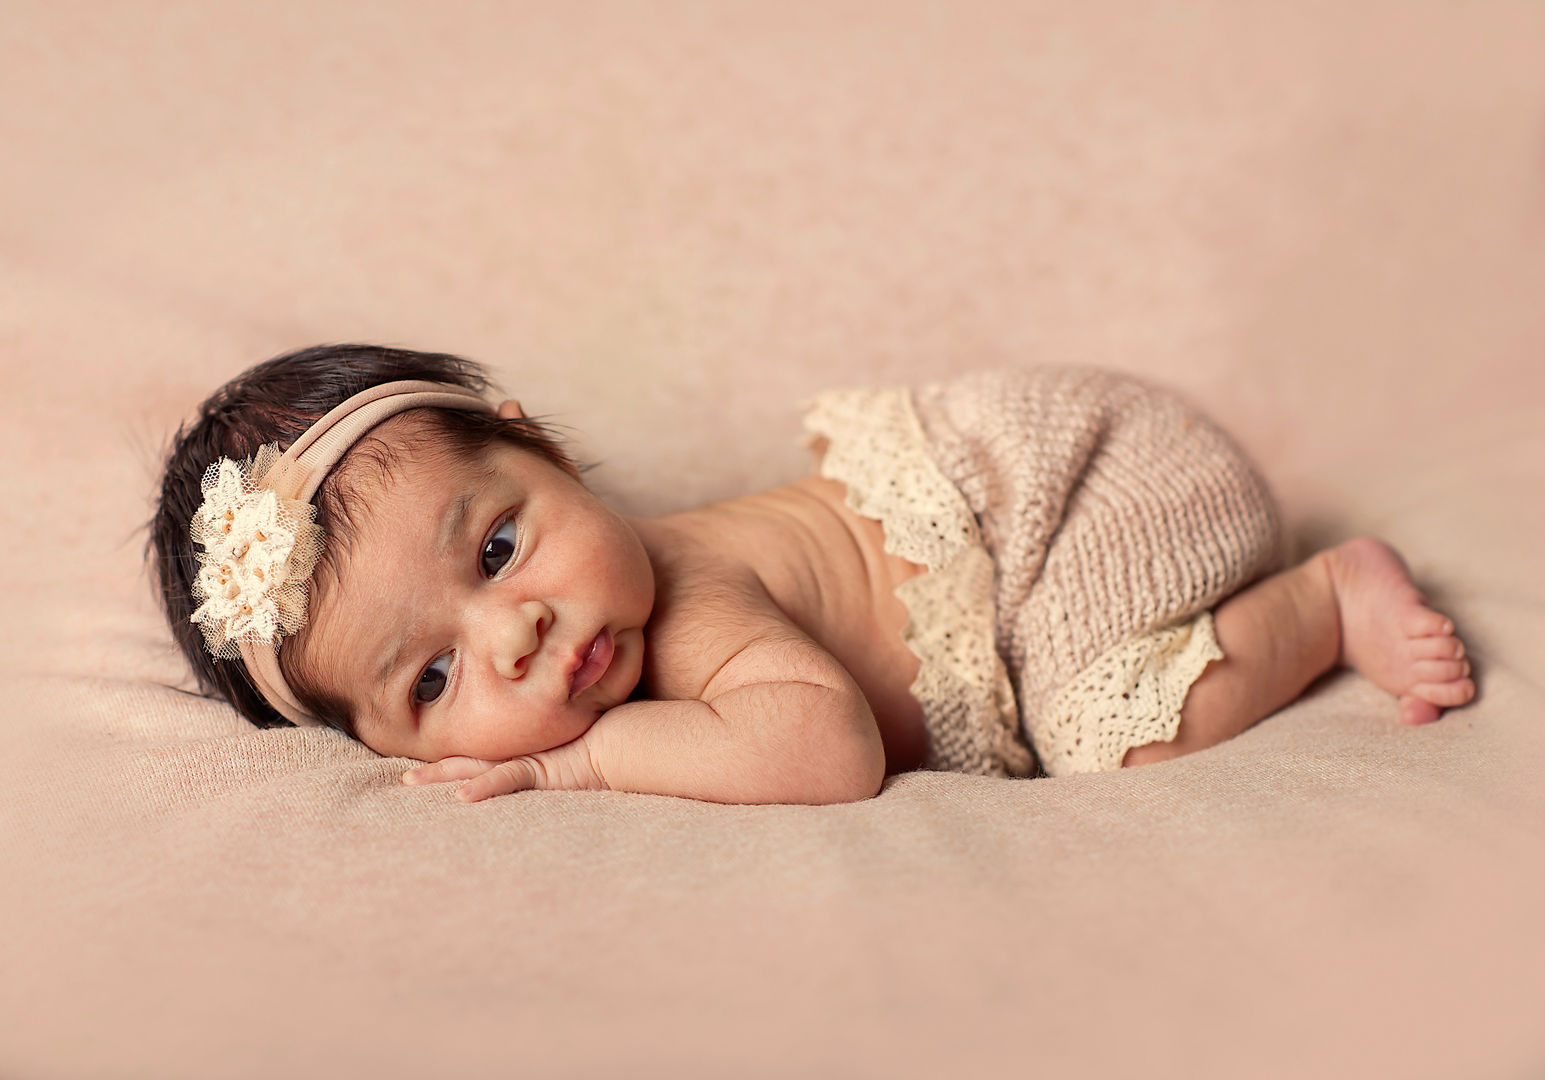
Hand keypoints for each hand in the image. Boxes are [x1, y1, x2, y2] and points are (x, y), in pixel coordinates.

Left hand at [401, 733, 606, 801]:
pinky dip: (484, 788)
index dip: (454, 761)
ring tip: (410, 782)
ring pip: (475, 767)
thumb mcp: (574, 757)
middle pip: (468, 759)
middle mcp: (519, 754)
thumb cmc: (607, 747)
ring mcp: (528, 760)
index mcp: (524, 753)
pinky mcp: (541, 770)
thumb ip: (558, 759)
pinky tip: (462, 797)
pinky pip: (507, 779)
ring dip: (442, 776)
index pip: (481, 757)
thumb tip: (555, 762)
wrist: (629, 741)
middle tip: (404, 778)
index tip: (424, 767)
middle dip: (435, 769)